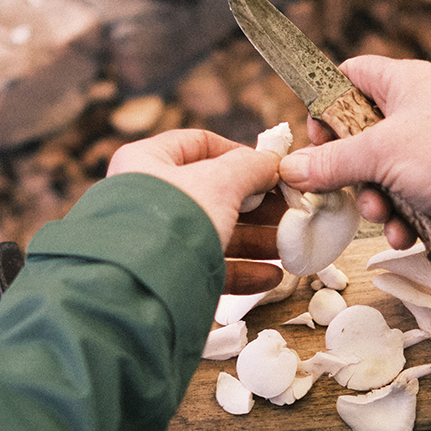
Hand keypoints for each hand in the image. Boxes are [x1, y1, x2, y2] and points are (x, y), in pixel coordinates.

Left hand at [107, 129, 283, 293]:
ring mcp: (157, 238)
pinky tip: (272, 275)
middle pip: (214, 193)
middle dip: (256, 205)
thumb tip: (271, 162)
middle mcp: (148, 198)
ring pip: (216, 231)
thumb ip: (250, 167)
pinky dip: (242, 270)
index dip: (238, 154)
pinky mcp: (168, 274)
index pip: (198, 144)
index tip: (270, 169)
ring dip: (256, 239)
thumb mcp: (220, 182)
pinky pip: (209, 266)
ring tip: (287, 245)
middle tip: (288, 210)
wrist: (141, 286)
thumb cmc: (172, 219)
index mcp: (148, 162)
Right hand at [279, 57, 430, 249]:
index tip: (317, 138)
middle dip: (350, 172)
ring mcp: (425, 149)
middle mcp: (414, 112)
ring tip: (385, 214)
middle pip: (357, 136)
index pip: (349, 77)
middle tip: (348, 186)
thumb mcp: (380, 154)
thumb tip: (289, 169)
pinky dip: (398, 219)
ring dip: (373, 201)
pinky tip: (403, 231)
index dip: (326, 105)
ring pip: (377, 174)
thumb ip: (332, 162)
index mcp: (402, 84)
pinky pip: (401, 199)